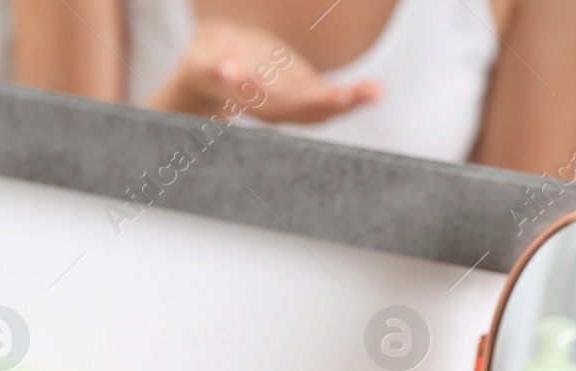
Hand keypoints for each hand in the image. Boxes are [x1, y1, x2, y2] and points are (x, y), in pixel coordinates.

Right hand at [153, 20, 380, 124]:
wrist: (209, 65)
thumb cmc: (203, 59)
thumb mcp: (201, 57)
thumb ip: (210, 66)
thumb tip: (227, 71)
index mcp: (247, 98)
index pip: (276, 103)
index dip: (303, 101)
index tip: (332, 95)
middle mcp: (269, 105)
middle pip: (302, 109)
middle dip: (330, 103)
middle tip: (360, 95)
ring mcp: (286, 100)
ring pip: (318, 108)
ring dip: (347, 103)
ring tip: (374, 93)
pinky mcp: (298, 92)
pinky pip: (324, 98)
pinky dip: (349, 96)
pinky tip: (372, 91)